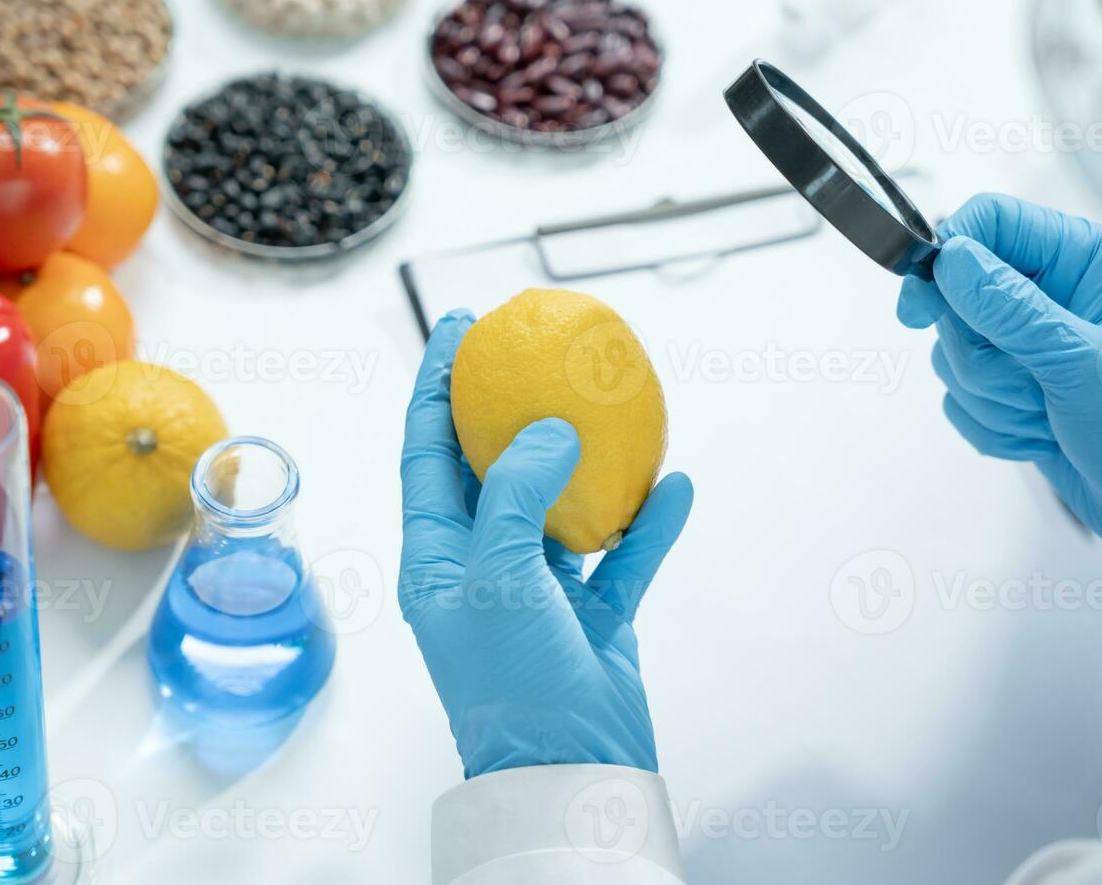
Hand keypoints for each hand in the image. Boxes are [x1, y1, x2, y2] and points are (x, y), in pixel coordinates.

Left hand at [399, 311, 693, 777]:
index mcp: (435, 556)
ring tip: (607, 404)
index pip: (426, 452)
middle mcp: (481, 565)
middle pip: (491, 467)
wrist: (569, 775)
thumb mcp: (496, 577)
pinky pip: (621, 556)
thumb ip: (515, 495)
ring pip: (560, 505)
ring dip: (586, 460)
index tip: (458, 327)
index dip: (436, 385)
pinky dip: (645, 523)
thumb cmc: (511, 684)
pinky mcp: (593, 618)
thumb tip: (548, 431)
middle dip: (509, 407)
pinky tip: (675, 484)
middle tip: (534, 350)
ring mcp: (538, 591)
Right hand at [897, 193, 1101, 559]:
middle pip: (958, 294)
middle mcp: (1055, 297)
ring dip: (992, 397)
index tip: (923, 301)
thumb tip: (951, 261)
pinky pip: (960, 398)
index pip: (993, 222)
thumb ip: (1011, 310)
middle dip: (978, 353)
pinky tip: (1042, 437)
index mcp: (1086, 264)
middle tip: (1028, 381)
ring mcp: (1032, 346)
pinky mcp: (1015, 390)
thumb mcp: (1084, 365)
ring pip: (953, 353)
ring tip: (1048, 417)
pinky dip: (994, 426)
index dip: (949, 252)